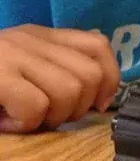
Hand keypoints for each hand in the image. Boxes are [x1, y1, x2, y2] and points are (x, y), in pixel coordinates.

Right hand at [0, 25, 119, 132]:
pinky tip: (8, 123)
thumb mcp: (19, 68)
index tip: (97, 106)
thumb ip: (54, 71)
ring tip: (27, 121)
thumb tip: (97, 99)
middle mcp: (31, 40)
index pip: (98, 45)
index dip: (109, 80)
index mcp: (41, 37)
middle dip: (79, 107)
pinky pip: (35, 105)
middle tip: (50, 117)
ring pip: (69, 90)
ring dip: (54, 116)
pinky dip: (27, 123)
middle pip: (90, 74)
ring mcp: (13, 55)